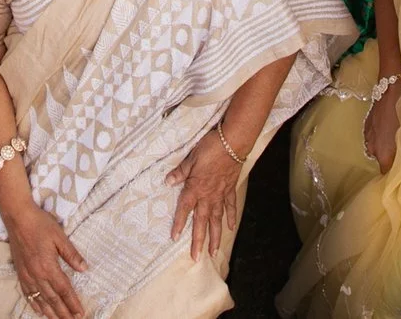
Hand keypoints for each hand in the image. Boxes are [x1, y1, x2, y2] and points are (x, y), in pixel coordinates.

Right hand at [4, 201, 88, 318]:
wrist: (18, 217)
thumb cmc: (40, 224)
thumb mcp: (60, 237)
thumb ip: (72, 255)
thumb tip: (85, 269)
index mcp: (48, 266)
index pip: (64, 290)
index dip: (73, 303)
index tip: (80, 313)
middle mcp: (37, 275)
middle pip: (52, 299)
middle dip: (63, 312)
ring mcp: (27, 275)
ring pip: (40, 299)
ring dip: (50, 312)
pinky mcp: (20, 273)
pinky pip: (28, 293)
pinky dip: (34, 304)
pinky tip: (39, 311)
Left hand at [167, 132, 243, 260]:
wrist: (233, 142)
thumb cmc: (210, 148)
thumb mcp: (191, 158)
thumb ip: (180, 172)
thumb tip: (168, 181)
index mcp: (195, 188)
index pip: (184, 209)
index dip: (178, 224)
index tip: (174, 237)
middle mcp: (208, 196)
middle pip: (201, 222)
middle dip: (198, 241)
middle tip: (196, 258)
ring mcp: (221, 195)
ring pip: (217, 220)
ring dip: (215, 237)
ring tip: (214, 252)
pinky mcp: (231, 189)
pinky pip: (230, 207)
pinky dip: (231, 218)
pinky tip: (231, 228)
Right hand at [362, 79, 400, 171]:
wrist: (389, 88)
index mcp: (384, 154)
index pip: (387, 176)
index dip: (396, 176)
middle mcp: (373, 149)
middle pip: (383, 162)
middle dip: (392, 161)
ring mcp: (367, 138)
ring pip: (377, 150)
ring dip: (386, 148)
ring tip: (396, 139)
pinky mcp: (366, 127)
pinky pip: (374, 139)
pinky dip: (381, 138)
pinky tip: (389, 129)